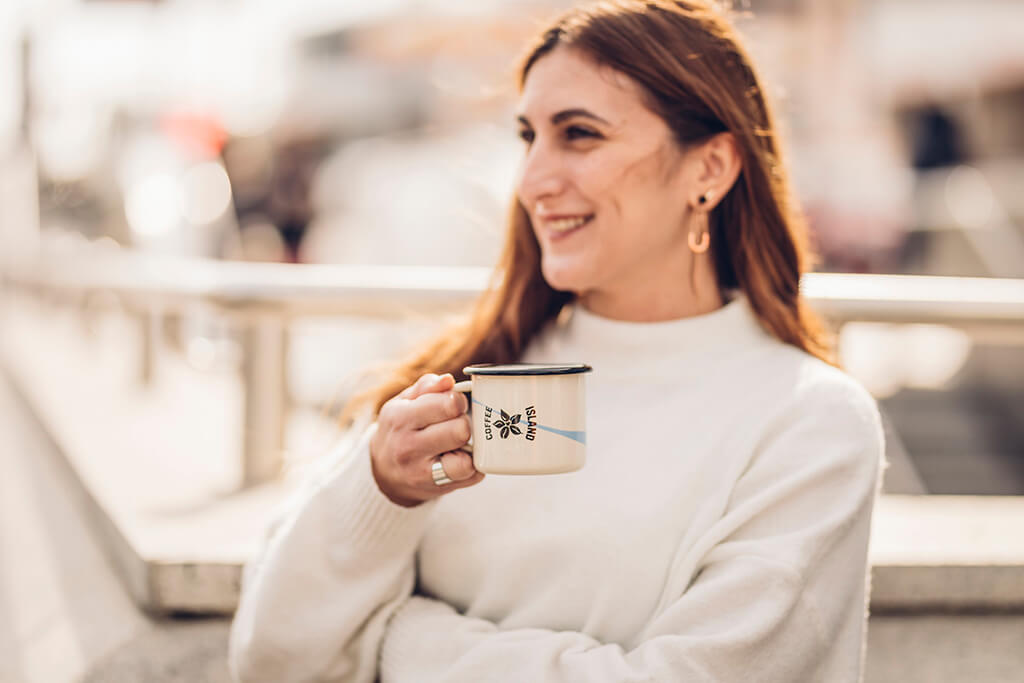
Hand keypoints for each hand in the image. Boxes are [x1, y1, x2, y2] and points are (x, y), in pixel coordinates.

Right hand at [369, 373, 482, 506]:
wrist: (383, 471)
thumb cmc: (399, 429)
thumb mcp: (403, 403)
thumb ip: (426, 387)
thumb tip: (448, 380)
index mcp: (401, 418)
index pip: (447, 404)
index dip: (458, 401)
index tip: (454, 404)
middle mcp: (409, 447)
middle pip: (460, 430)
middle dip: (464, 423)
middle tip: (456, 424)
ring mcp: (422, 472)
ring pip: (466, 461)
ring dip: (469, 449)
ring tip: (458, 443)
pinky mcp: (438, 489)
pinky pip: (471, 476)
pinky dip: (473, 466)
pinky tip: (459, 458)